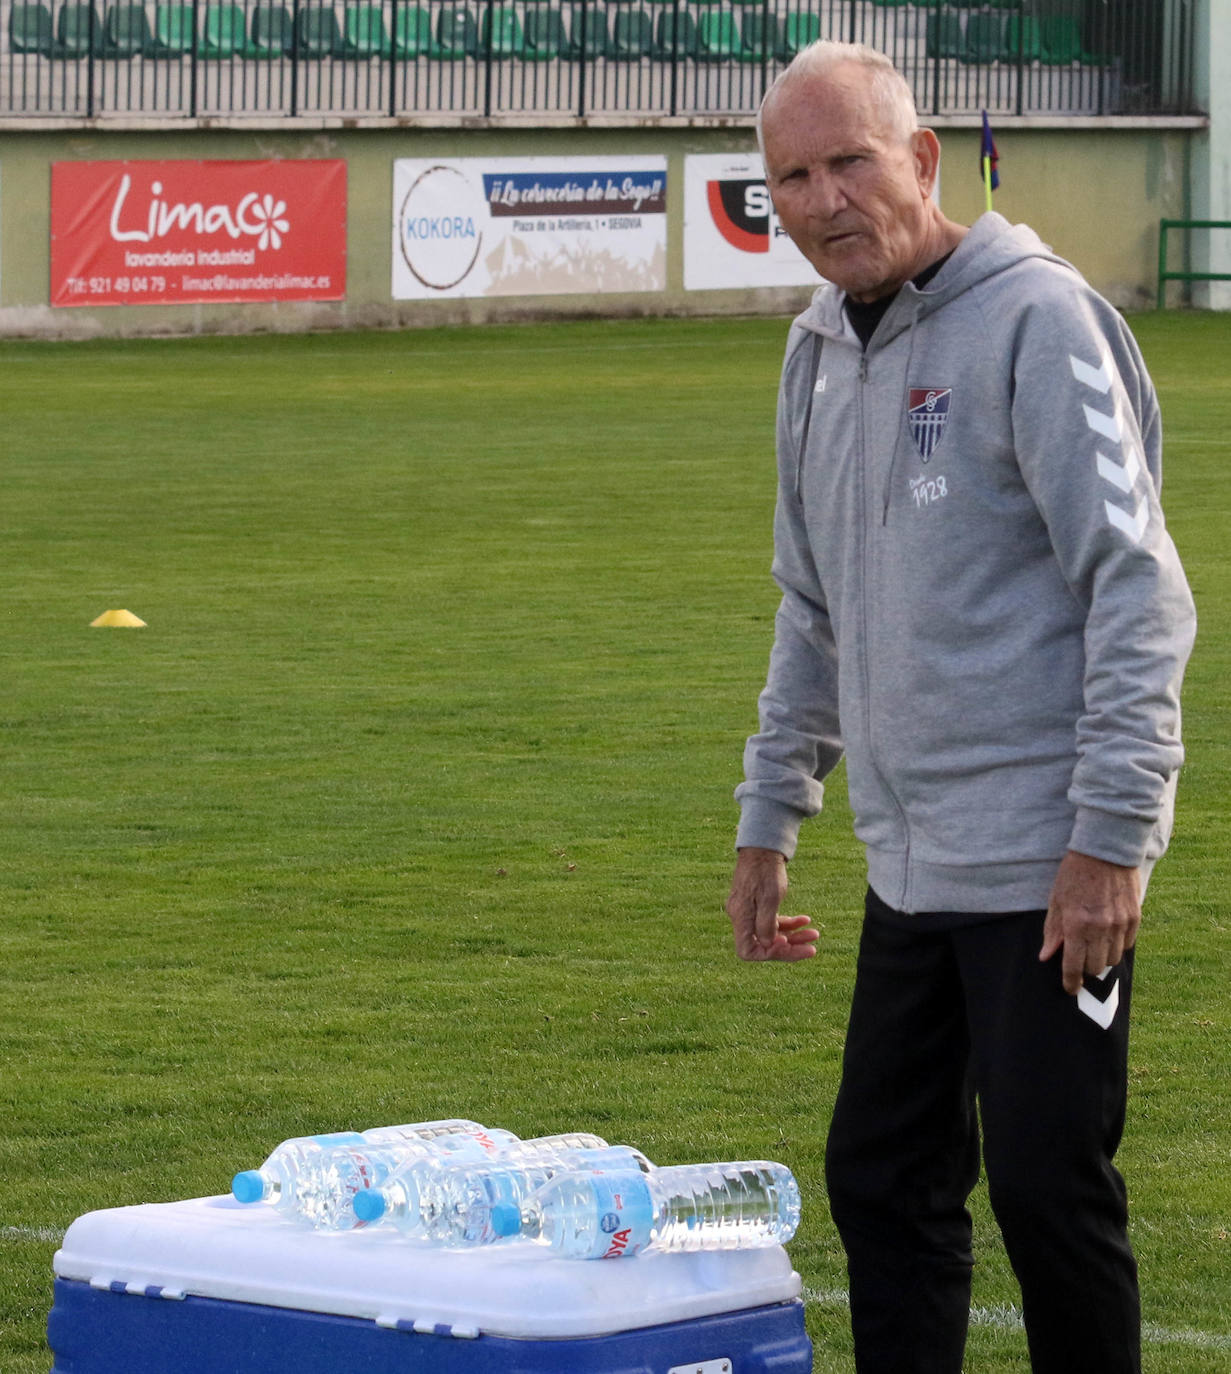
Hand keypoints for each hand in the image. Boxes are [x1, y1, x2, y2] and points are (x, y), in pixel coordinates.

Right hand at [726, 847, 818, 961]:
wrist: (763, 847)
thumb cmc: (766, 870)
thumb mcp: (770, 898)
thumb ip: (766, 924)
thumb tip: (767, 946)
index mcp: (741, 917)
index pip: (748, 951)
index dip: (769, 954)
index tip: (787, 945)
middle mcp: (742, 917)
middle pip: (764, 945)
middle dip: (789, 948)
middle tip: (812, 948)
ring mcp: (750, 912)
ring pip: (772, 934)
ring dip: (793, 936)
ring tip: (814, 933)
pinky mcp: (757, 905)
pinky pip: (773, 921)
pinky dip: (789, 923)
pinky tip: (805, 920)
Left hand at [1039, 850, 1140, 994]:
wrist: (1104, 851)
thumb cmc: (1074, 874)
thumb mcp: (1056, 901)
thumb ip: (1052, 931)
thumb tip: (1046, 957)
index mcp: (1076, 924)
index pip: (1073, 965)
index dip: (1071, 982)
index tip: (1070, 988)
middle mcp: (1100, 928)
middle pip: (1096, 967)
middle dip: (1085, 969)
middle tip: (1079, 961)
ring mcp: (1120, 924)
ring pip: (1113, 959)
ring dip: (1102, 958)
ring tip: (1093, 945)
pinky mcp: (1135, 918)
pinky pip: (1127, 945)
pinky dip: (1117, 945)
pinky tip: (1108, 934)